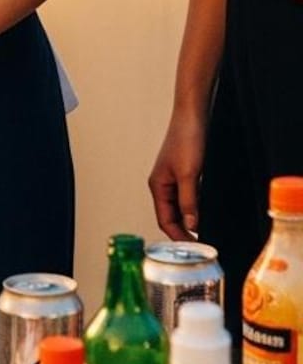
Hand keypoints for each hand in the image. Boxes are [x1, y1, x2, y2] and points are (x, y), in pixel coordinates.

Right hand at [148, 109, 206, 240]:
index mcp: (157, 185)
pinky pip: (187, 197)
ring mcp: (173, 179)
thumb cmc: (186, 138)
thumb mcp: (189, 174)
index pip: (164, 220)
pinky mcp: (184, 172)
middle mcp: (163, 184)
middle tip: (200, 245)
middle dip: (183, 232)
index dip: (177, 237)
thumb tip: (191, 226)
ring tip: (203, 233)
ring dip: (189, 220)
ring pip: (179, 208)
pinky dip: (194, 208)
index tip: (192, 249)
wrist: (192, 114)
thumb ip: (189, 201)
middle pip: (170, 216)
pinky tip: (205, 211)